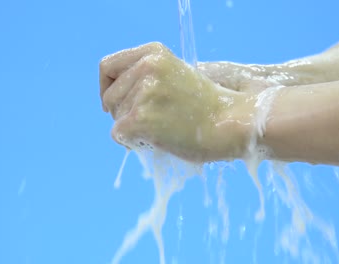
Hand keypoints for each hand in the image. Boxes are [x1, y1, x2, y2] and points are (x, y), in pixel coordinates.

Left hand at [100, 43, 253, 161]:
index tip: (119, 101)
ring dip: (130, 128)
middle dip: (122, 112)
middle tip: (151, 120)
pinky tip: (153, 141)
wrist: (231, 123)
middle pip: (108, 96)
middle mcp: (146, 67)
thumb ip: (146, 77)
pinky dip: (130, 142)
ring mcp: (144, 93)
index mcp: (153, 52)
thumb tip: (113, 98)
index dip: (108, 87)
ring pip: (114, 117)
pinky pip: (118, 134)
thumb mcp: (174, 74)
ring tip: (160, 129)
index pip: (107, 67)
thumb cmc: (205, 105)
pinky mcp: (141, 119)